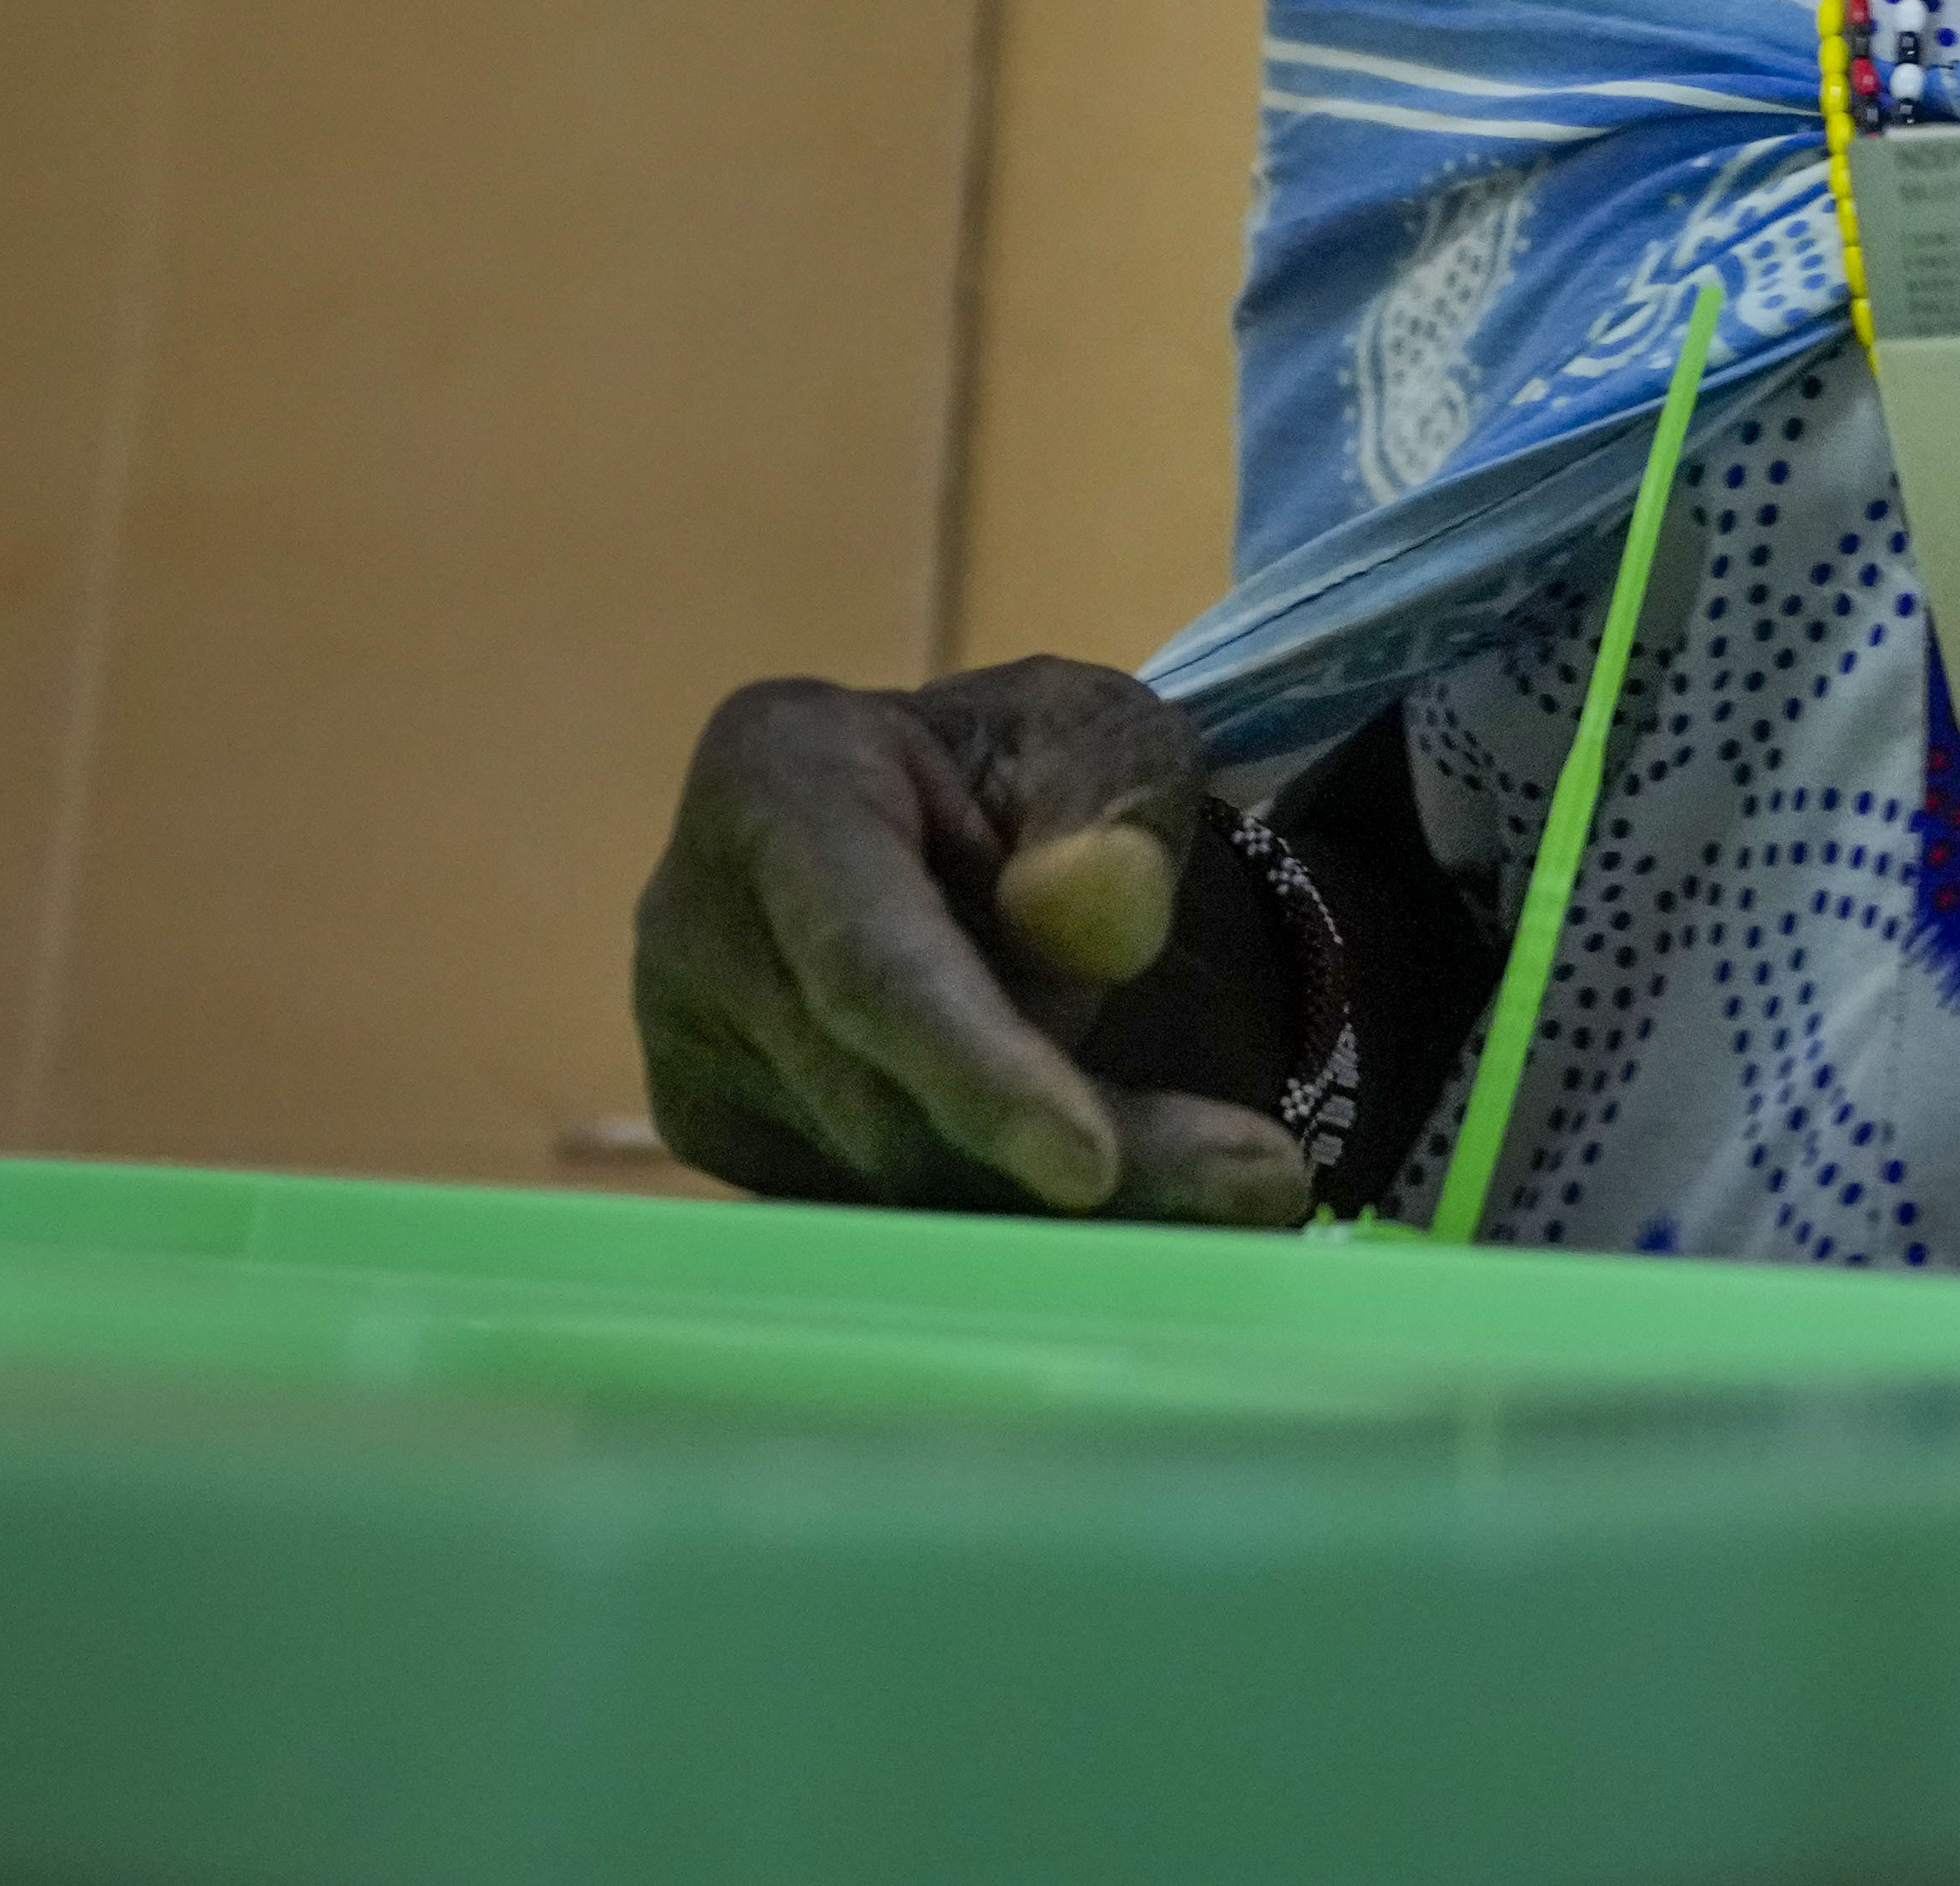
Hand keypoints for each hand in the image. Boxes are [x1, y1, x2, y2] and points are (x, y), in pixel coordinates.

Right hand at [632, 655, 1317, 1220]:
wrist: (951, 832)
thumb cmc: (1028, 770)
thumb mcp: (1107, 736)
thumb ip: (1114, 803)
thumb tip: (1094, 919)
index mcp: (770, 774)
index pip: (869, 956)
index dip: (975, 1066)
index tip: (1088, 1165)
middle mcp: (696, 920)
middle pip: (887, 1100)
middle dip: (1086, 1158)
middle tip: (1266, 1184)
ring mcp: (693, 1042)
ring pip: (888, 1183)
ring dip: (1065, 1214)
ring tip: (1240, 1183)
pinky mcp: (723, 1132)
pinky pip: (873, 1214)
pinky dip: (1008, 1224)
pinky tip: (1130, 1197)